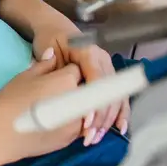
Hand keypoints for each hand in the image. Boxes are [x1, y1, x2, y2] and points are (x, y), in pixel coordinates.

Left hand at [0, 0, 127, 144]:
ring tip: (96, 137)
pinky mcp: (107, 76)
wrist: (55, 28)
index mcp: (89, 52)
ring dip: (108, 119)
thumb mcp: (48, 50)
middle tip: (89, 136)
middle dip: (101, 117)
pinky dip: (118, 112)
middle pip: (109, 92)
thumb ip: (56, 68)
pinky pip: (117, 96)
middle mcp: (102, 59)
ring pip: (115, 96)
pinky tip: (119, 128)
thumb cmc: (49, 40)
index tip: (86, 122)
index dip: (93, 103)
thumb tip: (62, 88)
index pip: (97, 81)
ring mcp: (107, 67)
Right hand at [0, 51, 84, 165]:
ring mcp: (76, 123)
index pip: (76, 71)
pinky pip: (78, 127)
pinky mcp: (71, 138)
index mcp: (67, 81)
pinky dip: (70, 123)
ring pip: (84, 110)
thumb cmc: (12, 99)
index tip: (56, 76)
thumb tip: (53, 53)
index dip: (67, 72)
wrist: (2, 132)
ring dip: (75, 107)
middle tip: (54, 92)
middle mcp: (78, 101)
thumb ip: (44, 64)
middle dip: (74, 89)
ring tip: (53, 108)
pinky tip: (53, 122)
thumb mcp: (25, 76)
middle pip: (84, 91)